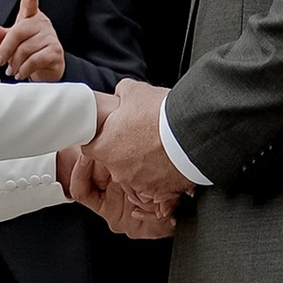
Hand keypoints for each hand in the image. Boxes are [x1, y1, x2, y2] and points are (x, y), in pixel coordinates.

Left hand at [0, 0, 65, 83]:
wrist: (48, 70)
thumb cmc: (31, 52)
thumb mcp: (13, 43)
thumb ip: (1, 36)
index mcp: (31, 18)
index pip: (31, 3)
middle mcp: (42, 24)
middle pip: (18, 32)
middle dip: (5, 49)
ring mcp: (50, 37)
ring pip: (25, 50)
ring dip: (15, 63)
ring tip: (12, 70)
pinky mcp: (55, 52)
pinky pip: (34, 60)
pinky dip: (24, 69)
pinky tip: (21, 73)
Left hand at [70, 79, 187, 240]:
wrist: (192, 133)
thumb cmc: (161, 113)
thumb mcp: (135, 91)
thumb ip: (121, 94)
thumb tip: (122, 94)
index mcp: (105, 147)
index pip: (90, 147)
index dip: (100, 138)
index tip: (110, 133)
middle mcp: (118, 170)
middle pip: (114, 163)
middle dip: (125, 152)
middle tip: (140, 137)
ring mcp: (140, 184)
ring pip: (136, 175)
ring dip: (144, 164)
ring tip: (159, 147)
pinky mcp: (161, 192)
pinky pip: (157, 186)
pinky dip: (162, 175)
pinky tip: (171, 161)